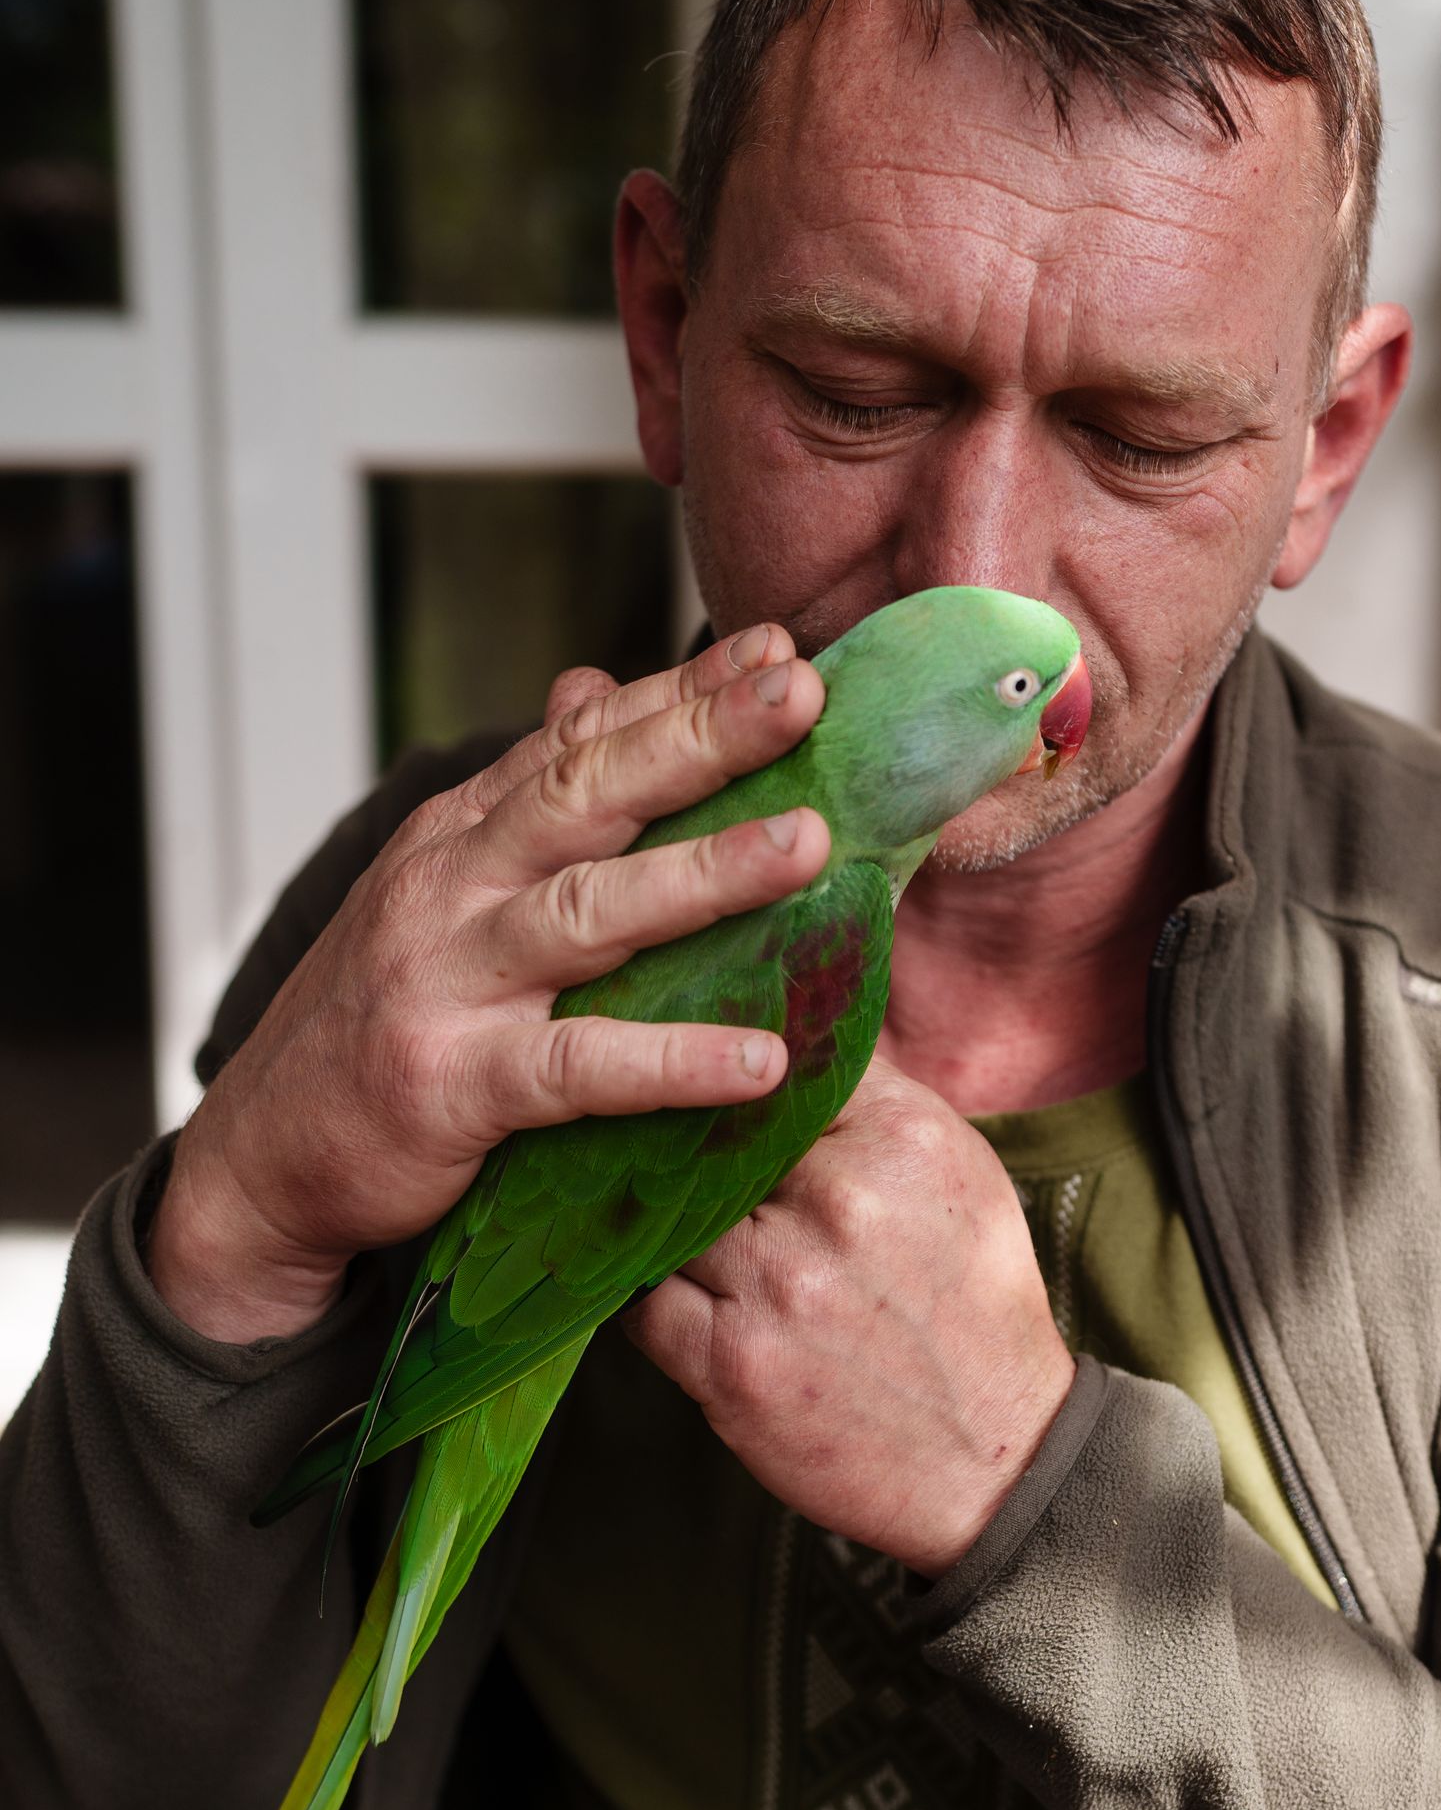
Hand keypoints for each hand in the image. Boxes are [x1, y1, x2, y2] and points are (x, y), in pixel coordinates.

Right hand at [149, 629, 832, 1343]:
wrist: (263, 1161)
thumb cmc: (379, 1020)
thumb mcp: (440, 890)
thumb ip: (524, 798)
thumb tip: (594, 684)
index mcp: (459, 836)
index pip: (580, 742)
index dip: (680, 692)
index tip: (779, 648)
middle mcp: (451, 888)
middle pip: (588, 794)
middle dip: (700, 737)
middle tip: (804, 694)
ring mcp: (449, 983)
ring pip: (589, 911)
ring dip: (703, 874)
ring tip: (808, 845)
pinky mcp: (453, 1085)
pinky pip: (578, 1068)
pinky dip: (671, 1061)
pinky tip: (760, 1062)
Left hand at [626, 1058, 1075, 1574]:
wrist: (995, 1459)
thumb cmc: (975, 1308)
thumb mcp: (962, 1175)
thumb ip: (881, 1104)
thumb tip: (797, 1041)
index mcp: (900, 1142)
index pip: (783, 1066)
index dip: (742, 1074)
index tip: (717, 1080)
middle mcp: (839, 1204)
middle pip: (711, 1137)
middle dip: (692, 1148)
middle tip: (664, 1145)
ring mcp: (778, 1286)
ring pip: (667, 1216)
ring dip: (661, 1222)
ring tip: (658, 1220)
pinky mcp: (731, 1366)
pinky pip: (643, 1303)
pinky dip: (648, 1294)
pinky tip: (668, 1289)